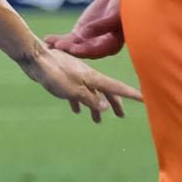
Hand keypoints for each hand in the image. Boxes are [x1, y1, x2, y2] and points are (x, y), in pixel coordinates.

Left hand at [20, 42, 143, 122]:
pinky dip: (79, 101)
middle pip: (106, 91)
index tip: (146, 99)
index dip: (132, 95)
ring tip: (96, 121)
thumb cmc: (53, 74)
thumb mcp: (73, 91)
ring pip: (91, 92)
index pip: (117, 88)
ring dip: (95, 106)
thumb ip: (90, 99)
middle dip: (114, 103)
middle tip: (121, 116)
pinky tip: (75, 110)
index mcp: (93, 78)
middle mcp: (88, 76)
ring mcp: (77, 76)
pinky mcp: (66, 77)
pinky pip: (77, 91)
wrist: (35, 59)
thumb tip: (105, 106)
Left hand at [44, 0, 123, 58]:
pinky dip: (58, 40)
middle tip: (58, 46)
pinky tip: (47, 40)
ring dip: (61, 45)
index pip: (96, 51)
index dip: (84, 51)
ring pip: (73, 45)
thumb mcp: (115, 14)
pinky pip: (67, 39)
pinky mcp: (80, 34)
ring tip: (50, 43)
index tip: (72, 49)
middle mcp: (98, 47)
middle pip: (82, 50)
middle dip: (70, 49)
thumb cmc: (122, 7)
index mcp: (111, 46)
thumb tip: (85, 34)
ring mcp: (87, 41)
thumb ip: (102, 25)